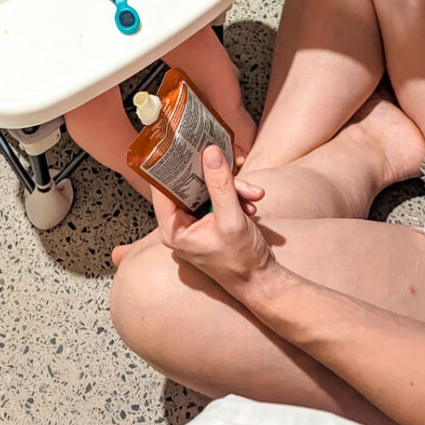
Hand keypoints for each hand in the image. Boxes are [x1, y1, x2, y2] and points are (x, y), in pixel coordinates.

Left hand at [152, 144, 275, 296]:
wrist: (262, 282)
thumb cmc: (241, 263)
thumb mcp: (231, 220)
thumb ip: (221, 185)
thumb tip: (209, 152)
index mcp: (173, 229)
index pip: (162, 188)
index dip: (170, 164)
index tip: (180, 143)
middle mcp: (181, 225)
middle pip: (189, 185)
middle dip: (214, 175)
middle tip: (227, 161)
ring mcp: (197, 222)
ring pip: (208, 189)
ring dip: (232, 187)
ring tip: (252, 193)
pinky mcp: (212, 219)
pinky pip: (219, 196)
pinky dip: (236, 196)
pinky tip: (251, 202)